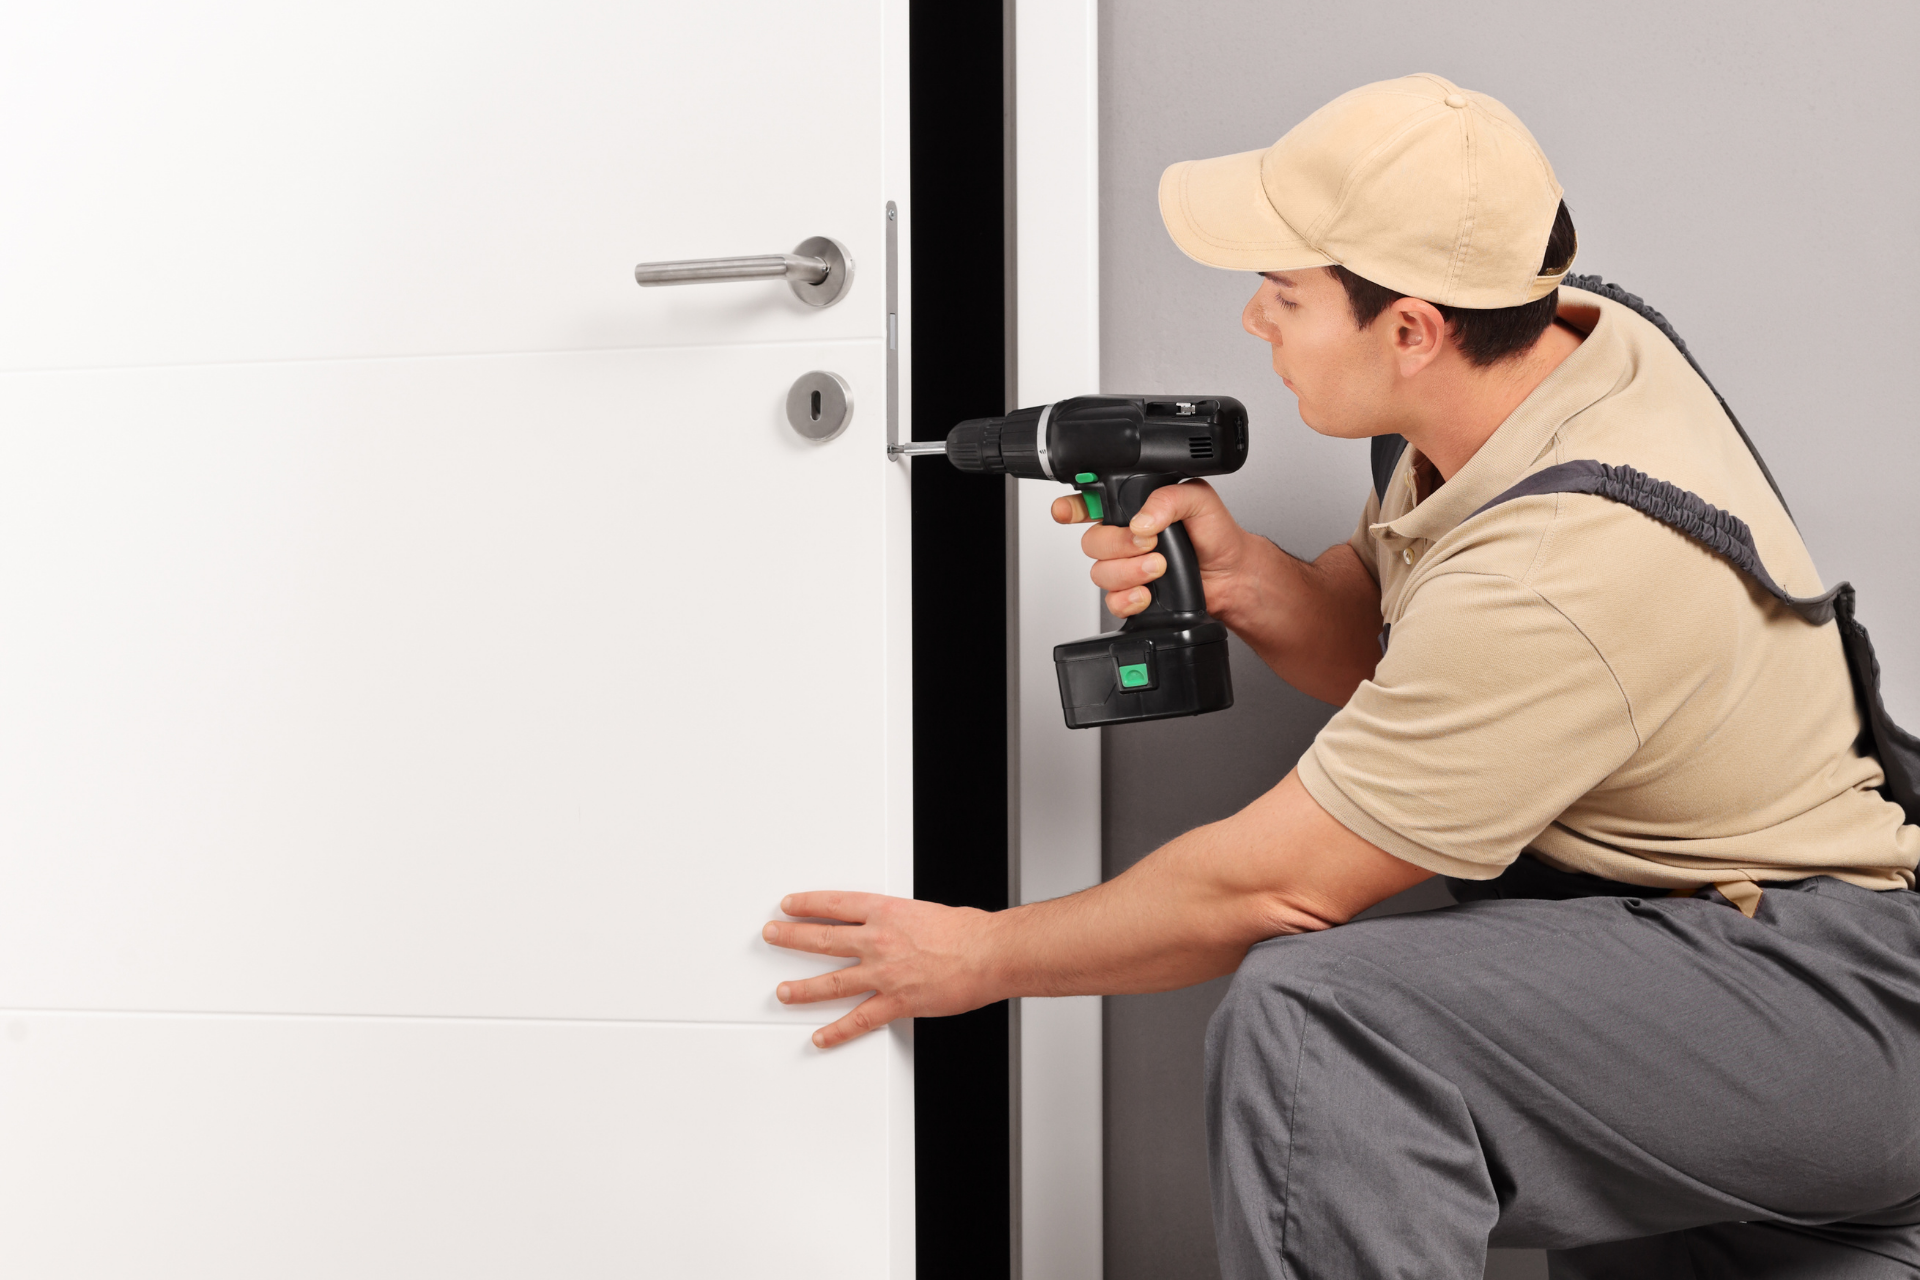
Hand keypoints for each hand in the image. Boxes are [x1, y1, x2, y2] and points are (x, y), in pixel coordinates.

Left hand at [762, 892, 1002, 1047]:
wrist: (989, 953)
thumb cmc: (967, 932)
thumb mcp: (924, 911)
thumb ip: (899, 922)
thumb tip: (888, 928)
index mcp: (885, 911)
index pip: (834, 904)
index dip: (807, 904)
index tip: (790, 905)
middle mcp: (878, 940)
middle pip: (822, 938)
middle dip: (791, 937)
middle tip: (772, 935)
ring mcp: (883, 973)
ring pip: (831, 982)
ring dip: (802, 988)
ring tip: (783, 991)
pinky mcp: (896, 1002)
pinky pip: (859, 1020)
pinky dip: (837, 1032)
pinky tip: (821, 1037)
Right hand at [1051, 480, 1252, 620]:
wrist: (1232, 575)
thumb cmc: (1216, 535)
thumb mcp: (1199, 500)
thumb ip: (1168, 499)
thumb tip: (1141, 521)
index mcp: (1133, 508)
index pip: (1091, 503)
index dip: (1072, 507)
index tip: (1066, 512)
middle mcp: (1124, 537)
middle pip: (1091, 541)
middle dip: (1118, 545)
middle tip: (1149, 543)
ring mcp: (1126, 567)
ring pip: (1100, 572)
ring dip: (1129, 572)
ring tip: (1159, 567)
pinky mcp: (1132, 594)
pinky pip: (1111, 601)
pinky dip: (1128, 599)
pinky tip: (1147, 593)